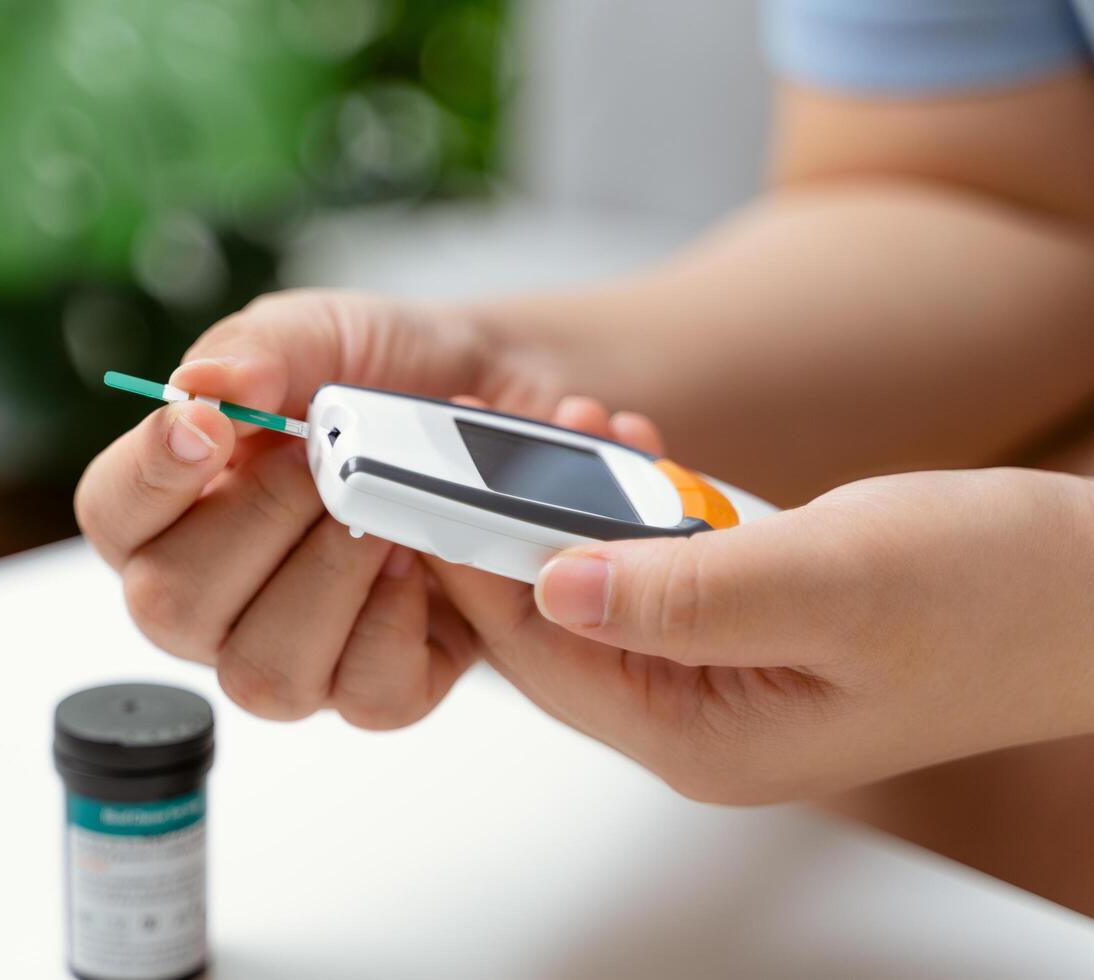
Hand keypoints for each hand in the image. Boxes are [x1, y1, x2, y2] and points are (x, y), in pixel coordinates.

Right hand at [75, 288, 660, 728]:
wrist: (491, 407)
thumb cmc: (380, 378)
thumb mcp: (320, 336)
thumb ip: (257, 350)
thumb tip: (206, 385)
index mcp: (172, 508)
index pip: (112, 513)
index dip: (150, 477)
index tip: (211, 427)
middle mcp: (213, 598)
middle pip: (170, 607)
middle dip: (259, 520)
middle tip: (321, 461)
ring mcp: (291, 653)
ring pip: (265, 675)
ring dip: (330, 579)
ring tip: (379, 512)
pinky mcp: (376, 687)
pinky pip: (369, 699)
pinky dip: (399, 624)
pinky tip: (418, 562)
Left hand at [426, 467, 1093, 801]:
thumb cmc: (996, 595)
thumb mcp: (835, 582)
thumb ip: (687, 593)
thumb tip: (554, 587)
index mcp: (703, 738)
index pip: (541, 658)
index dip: (475, 569)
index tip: (427, 487)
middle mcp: (696, 722)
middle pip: (552, 628)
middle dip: (517, 529)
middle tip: (505, 435)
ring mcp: (718, 680)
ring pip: (596, 594)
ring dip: (576, 511)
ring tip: (585, 428)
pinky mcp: (742, 633)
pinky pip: (650, 574)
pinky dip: (633, 514)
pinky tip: (638, 457)